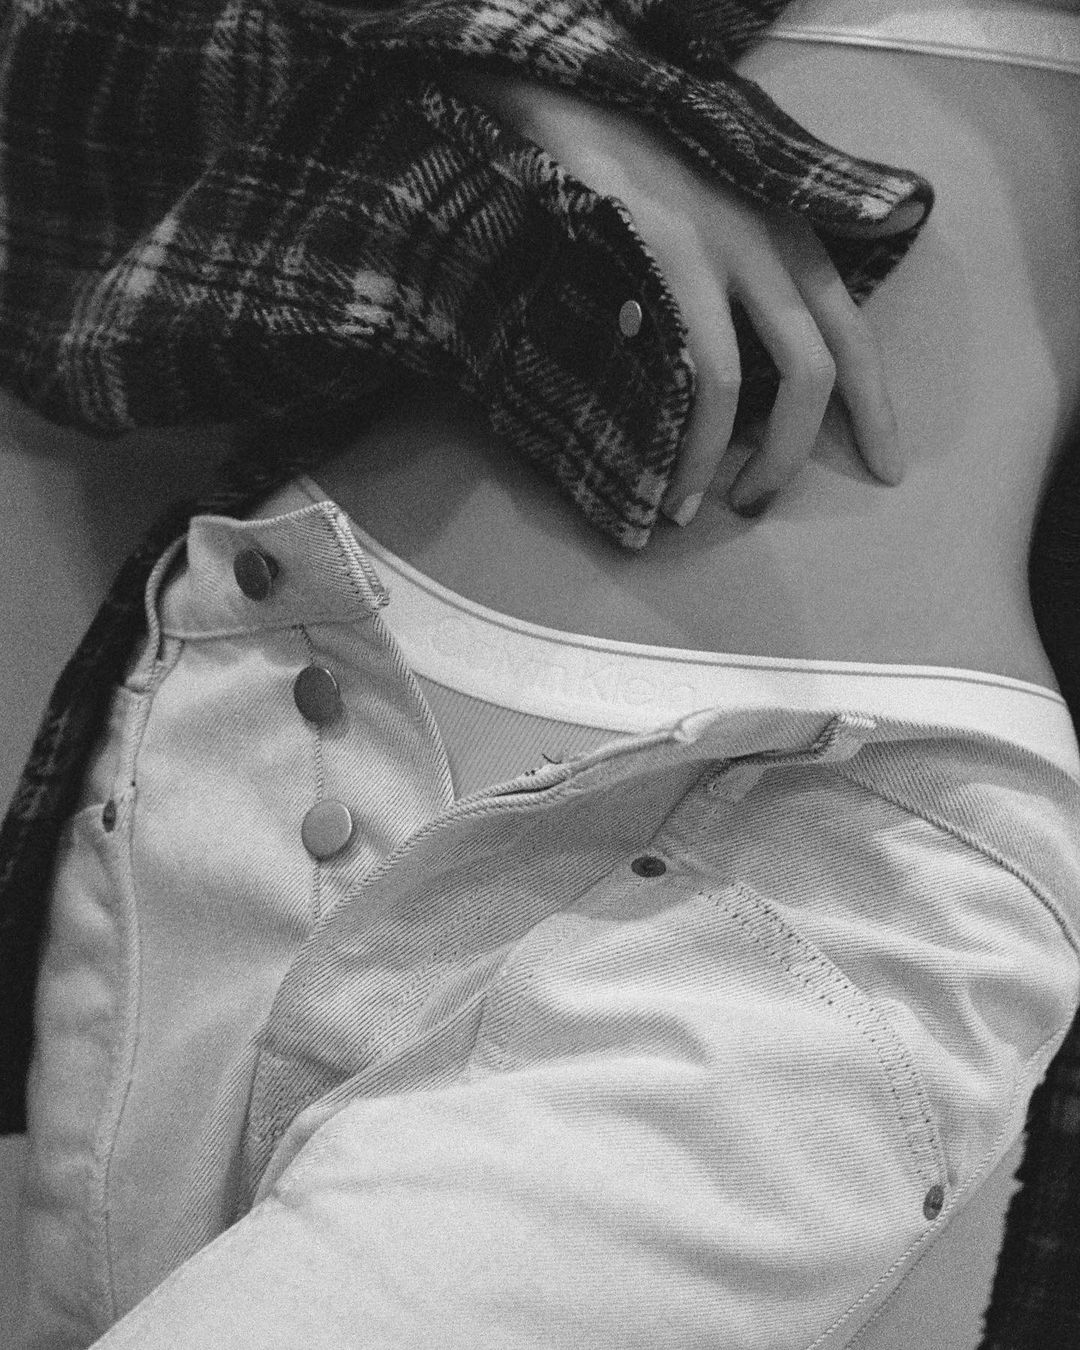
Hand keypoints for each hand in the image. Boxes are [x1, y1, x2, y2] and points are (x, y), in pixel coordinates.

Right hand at [448, 76, 904, 523]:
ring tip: (697, 508)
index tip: (885, 467)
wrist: (571, 102)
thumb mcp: (716, 225)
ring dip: (738, 459)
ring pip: (761, 374)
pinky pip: (699, 370)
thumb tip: (743, 393)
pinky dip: (693, 439)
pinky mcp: (668, 254)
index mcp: (789, 235)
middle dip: (796, 452)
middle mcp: (771, 237)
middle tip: (757, 504)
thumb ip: (744, 288)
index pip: (852, 333)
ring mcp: (720, 244)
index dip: (876, 407)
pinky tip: (669, 475)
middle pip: (818, 365)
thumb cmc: (637, 174)